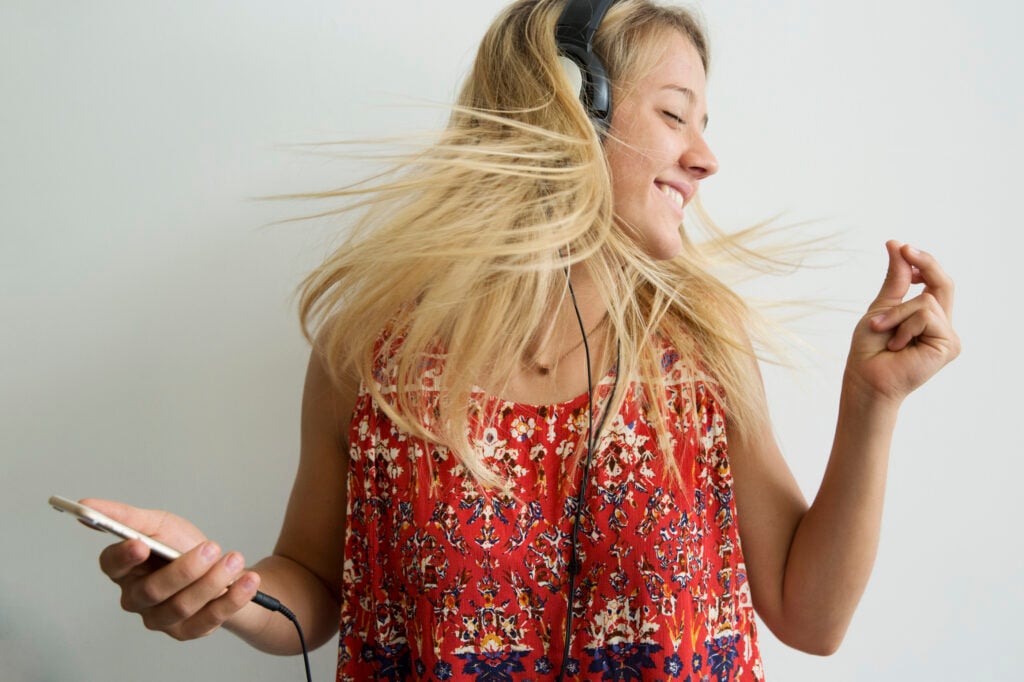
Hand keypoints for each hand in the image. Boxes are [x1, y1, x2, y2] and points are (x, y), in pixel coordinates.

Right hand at [84, 498, 260, 639]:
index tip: (141, 544)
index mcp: (125, 570)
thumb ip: (125, 517)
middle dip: (184, 569)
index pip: (111, 566)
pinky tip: (247, 581)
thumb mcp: (159, 524)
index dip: (123, 557)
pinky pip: (209, 620)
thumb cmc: (183, 546)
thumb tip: (85, 505)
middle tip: (211, 548)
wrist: (222, 569)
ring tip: (234, 559)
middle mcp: (138, 598)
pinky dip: (231, 599)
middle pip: (151, 591)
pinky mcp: (189, 631)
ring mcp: (162, 618)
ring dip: (212, 581)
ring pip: (180, 606)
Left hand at [845, 241, 959, 404]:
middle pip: (944, 283)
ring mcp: (947, 335)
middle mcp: (941, 324)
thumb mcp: (881, 307)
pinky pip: (926, 316)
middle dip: (924, 264)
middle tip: (905, 249)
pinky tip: (896, 346)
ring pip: (927, 301)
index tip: (902, 247)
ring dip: (896, 313)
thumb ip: (896, 280)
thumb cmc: (870, 348)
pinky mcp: (949, 345)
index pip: (935, 282)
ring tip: (883, 331)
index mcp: (927, 315)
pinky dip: (903, 326)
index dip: (923, 262)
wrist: (866, 378)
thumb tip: (896, 245)